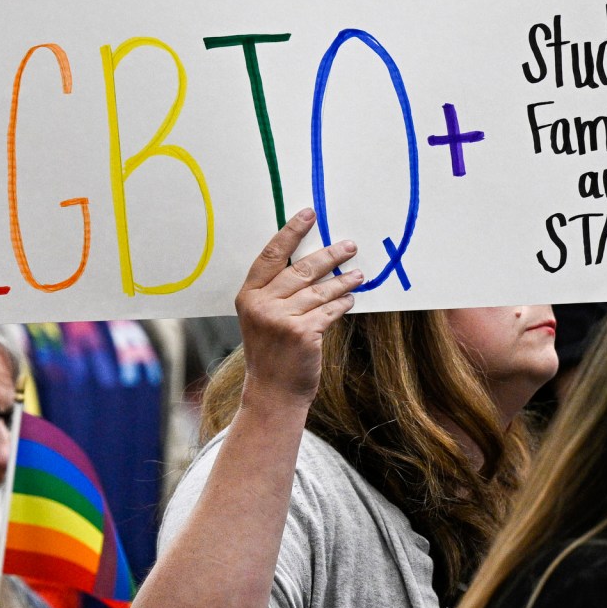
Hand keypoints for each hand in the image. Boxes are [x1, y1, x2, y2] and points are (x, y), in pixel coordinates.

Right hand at [234, 209, 363, 411]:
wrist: (272, 393)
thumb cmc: (270, 354)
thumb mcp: (261, 319)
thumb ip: (276, 293)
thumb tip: (311, 264)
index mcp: (248, 296)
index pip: (271, 255)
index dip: (291, 232)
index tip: (309, 215)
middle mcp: (262, 305)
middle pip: (301, 269)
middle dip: (329, 255)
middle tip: (349, 246)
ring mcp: (281, 319)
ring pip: (319, 290)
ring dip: (342, 280)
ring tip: (358, 274)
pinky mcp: (302, 333)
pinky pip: (329, 311)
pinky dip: (342, 303)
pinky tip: (350, 298)